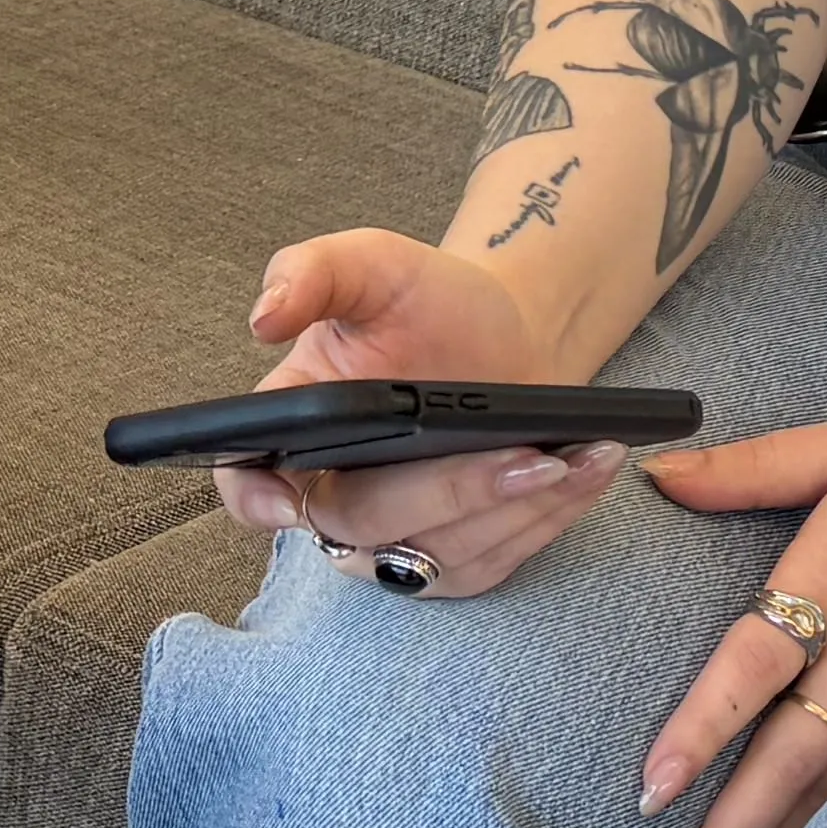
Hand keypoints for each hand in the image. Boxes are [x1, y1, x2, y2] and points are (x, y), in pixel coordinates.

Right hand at [208, 229, 628, 598]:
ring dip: (514, 510)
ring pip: (437, 556)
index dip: (253, 500)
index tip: (288, 500)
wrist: (504, 331)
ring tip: (574, 457)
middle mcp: (334, 494)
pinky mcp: (454, 561)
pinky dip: (544, 522)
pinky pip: (492, 563)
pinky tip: (584, 474)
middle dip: (448, 493)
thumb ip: (313, 272)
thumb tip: (263, 317)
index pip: (243, 481)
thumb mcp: (372, 265)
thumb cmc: (426, 301)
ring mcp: (393, 538)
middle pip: (363, 525)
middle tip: (522, 455)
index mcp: (294, 428)